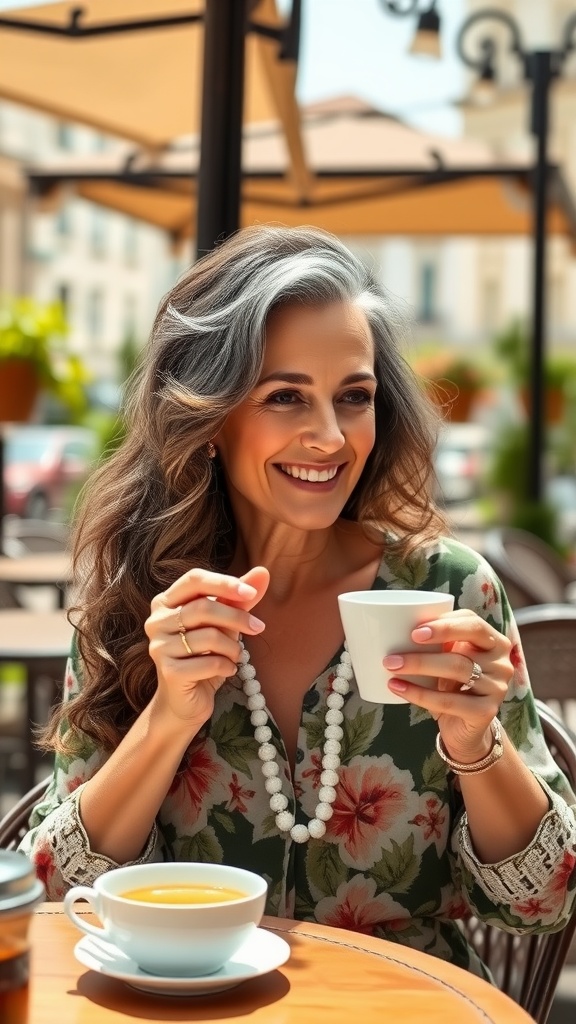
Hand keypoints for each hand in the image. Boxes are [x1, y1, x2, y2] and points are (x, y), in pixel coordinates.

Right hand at [145, 566, 269, 730]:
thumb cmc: (204, 655)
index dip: (224, 583)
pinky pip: (209, 662)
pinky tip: (228, 669)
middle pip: (203, 607)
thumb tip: (263, 572)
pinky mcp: (168, 671)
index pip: (194, 579)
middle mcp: (156, 621)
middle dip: (237, 617)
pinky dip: (227, 665)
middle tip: (258, 627)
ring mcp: (159, 646)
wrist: (186, 700)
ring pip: (209, 636)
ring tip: (238, 655)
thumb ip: (239, 598)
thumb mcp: (224, 624)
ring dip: (233, 646)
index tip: (251, 593)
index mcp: (166, 601)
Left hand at [383, 609, 512, 763]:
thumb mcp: (448, 659)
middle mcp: (501, 662)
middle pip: (467, 643)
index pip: (473, 622)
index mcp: (494, 641)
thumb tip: (398, 626)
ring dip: (419, 665)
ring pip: (457, 668)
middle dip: (432, 641)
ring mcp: (497, 687)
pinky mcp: (486, 712)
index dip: (445, 623)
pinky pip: (448, 700)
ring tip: (391, 665)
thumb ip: (438, 642)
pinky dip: (418, 694)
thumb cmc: (452, 685)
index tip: (414, 630)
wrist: (464, 729)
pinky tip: (397, 687)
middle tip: (400, 645)